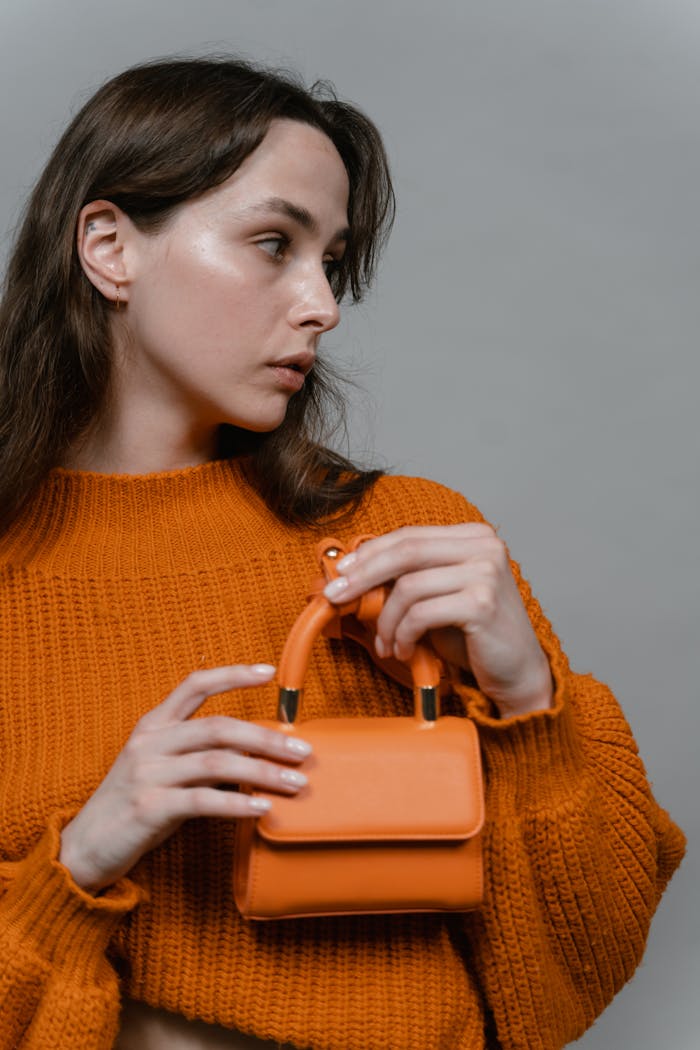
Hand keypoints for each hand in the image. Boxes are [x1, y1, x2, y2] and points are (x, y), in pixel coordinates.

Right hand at [59, 664, 311, 892]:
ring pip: (217, 763)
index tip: (269, 671)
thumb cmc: (134, 806)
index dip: (232, 674)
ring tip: (294, 782)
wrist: (84, 848)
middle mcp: (149, 742)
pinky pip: (204, 801)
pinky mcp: (149, 808)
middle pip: (218, 728)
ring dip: (263, 772)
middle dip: (266, 738)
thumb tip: (255, 754)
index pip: (194, 685)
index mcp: (153, 725)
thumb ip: (199, 755)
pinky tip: (262, 808)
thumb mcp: (162, 769)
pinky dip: (238, 803)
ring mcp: (147, 774)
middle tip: (302, 751)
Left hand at [323, 524, 552, 717]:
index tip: (340, 572)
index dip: (370, 552)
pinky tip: (403, 650)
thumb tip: (349, 573)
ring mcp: (486, 573)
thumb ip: (407, 578)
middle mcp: (484, 546)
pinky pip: (420, 613)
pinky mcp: (482, 603)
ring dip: (386, 620)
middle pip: (406, 551)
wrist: (518, 674)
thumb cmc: (474, 637)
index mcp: (473, 536)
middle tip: (335, 596)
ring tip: (385, 644)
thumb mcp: (437, 597)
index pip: (409, 535)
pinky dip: (402, 634)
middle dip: (363, 575)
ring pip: (409, 586)